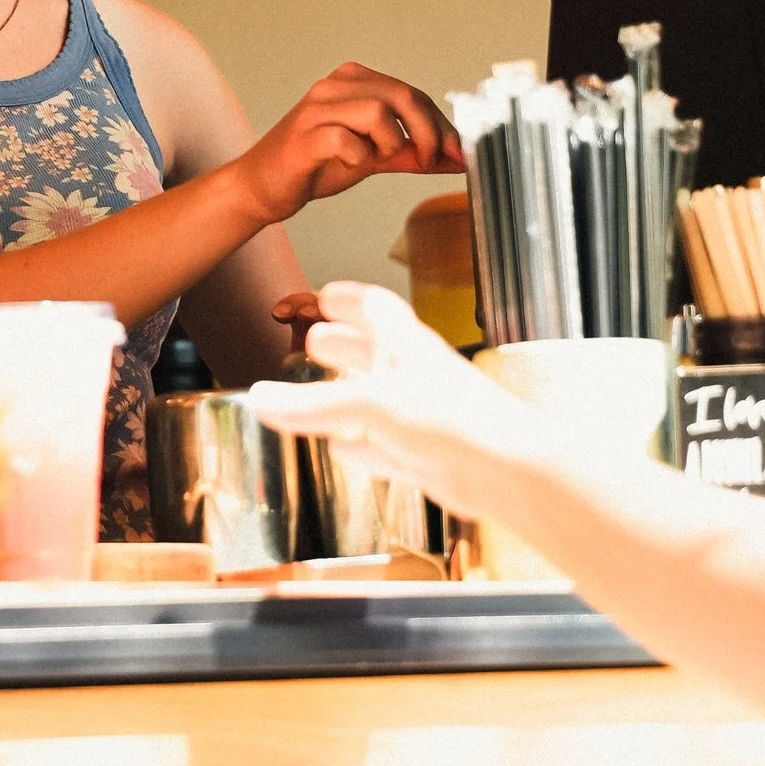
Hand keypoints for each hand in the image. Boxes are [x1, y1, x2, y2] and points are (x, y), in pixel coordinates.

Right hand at [233, 67, 454, 226]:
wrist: (262, 187)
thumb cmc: (316, 166)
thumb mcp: (372, 157)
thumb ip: (411, 154)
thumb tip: (455, 158)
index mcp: (353, 81)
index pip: (411, 93)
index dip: (441, 124)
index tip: (458, 152)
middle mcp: (334, 87)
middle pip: (402, 96)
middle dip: (428, 132)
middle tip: (431, 160)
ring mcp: (316, 109)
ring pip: (377, 111)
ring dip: (392, 142)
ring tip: (380, 160)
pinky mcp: (303, 137)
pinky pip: (346, 139)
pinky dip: (360, 156)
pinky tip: (353, 165)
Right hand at [249, 279, 537, 517]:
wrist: (504, 470)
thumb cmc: (453, 420)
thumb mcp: (368, 404)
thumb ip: (312, 404)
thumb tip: (260, 397)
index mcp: (405, 344)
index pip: (374, 307)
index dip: (347, 299)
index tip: (324, 295)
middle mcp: (414, 375)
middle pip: (371, 352)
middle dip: (341, 345)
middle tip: (314, 341)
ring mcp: (420, 415)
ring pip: (374, 400)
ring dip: (346, 397)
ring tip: (315, 396)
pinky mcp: (422, 454)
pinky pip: (381, 446)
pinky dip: (358, 447)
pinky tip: (342, 451)